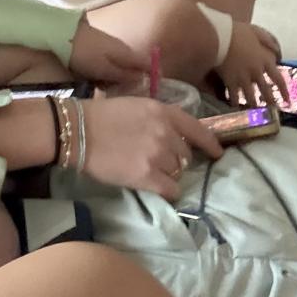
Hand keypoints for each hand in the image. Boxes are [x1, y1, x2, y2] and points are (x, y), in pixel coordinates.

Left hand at [69, 17, 152, 86]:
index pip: (148, 63)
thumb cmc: (85, 54)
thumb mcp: (105, 69)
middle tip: (124, 96)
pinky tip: (96, 81)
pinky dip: (106, 74)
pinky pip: (109, 64)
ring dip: (116, 79)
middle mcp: (122, 48)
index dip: (153, 75)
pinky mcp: (98, 49)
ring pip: (120, 67)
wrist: (62, 35)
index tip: (153, 91)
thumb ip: (124, 75)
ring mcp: (110, 47)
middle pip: (134, 67)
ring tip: (107, 91)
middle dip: (132, 82)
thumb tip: (143, 79)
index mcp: (127, 52)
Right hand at [82, 98, 221, 200]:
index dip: (210, 143)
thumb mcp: (136, 105)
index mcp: (163, 111)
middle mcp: (166, 132)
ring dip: (168, 173)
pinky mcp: (147, 177)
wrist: (79, 131)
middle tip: (159, 161)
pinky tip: (156, 188)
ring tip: (150, 171)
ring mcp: (158, 155)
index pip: (197, 128)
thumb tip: (172, 135)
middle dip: (176, 159)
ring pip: (177, 172)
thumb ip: (158, 118)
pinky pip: (170, 190)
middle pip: (185, 154)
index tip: (217, 152)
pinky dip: (167, 191)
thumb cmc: (102, 114)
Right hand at [216, 21, 289, 108]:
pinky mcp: (230, 81)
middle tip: (273, 112)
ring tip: (256, 114)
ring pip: (251, 97)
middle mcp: (256, 72)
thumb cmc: (237, 32)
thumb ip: (267, 41)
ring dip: (255, 106)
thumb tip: (277, 51)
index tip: (287, 100)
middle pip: (266, 91)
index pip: (278, 79)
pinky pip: (234, 96)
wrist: (218, 36)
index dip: (284, 91)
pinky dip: (235, 103)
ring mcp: (243, 78)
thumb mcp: (256, 32)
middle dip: (271, 102)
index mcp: (264, 60)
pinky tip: (235, 107)